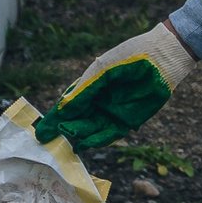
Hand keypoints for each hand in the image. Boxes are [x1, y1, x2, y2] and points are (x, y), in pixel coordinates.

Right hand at [40, 22, 193, 148]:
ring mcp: (112, 112)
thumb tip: (63, 109)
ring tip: (66, 143)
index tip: (40, 131)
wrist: (161, 57)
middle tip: (49, 141)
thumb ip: (84, 91)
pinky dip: (97, 140)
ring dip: (79, 137)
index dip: (54, 119)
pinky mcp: (128, 120)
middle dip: (64, 131)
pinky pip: (110, 134)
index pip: (68, 106)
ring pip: (91, 129)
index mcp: (90, 86)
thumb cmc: (129, 58)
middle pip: (77, 120)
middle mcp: (99, 101)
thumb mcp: (102, 71)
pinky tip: (84, 145)